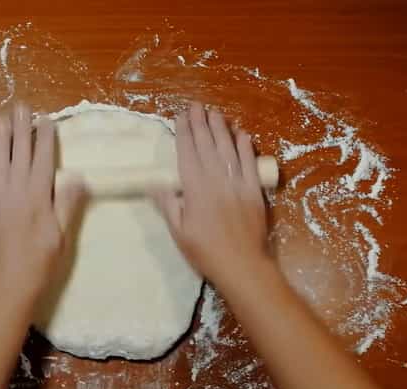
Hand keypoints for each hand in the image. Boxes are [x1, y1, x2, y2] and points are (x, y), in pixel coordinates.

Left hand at [0, 103, 82, 296]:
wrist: (9, 283)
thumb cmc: (41, 261)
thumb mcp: (63, 234)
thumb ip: (68, 204)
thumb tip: (79, 177)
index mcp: (38, 196)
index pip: (43, 159)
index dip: (45, 138)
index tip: (46, 119)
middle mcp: (15, 191)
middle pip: (19, 154)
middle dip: (21, 129)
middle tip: (21, 108)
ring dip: (0, 140)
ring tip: (1, 120)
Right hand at [152, 102, 269, 285]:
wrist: (242, 265)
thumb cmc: (205, 251)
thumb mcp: (178, 231)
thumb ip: (167, 204)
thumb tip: (152, 182)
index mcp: (195, 188)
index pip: (187, 153)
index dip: (183, 133)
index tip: (180, 116)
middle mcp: (216, 179)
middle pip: (207, 145)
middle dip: (201, 123)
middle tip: (197, 106)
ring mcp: (237, 183)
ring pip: (228, 149)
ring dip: (221, 129)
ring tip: (214, 113)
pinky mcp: (254, 190)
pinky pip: (249, 163)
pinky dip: (245, 147)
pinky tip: (241, 133)